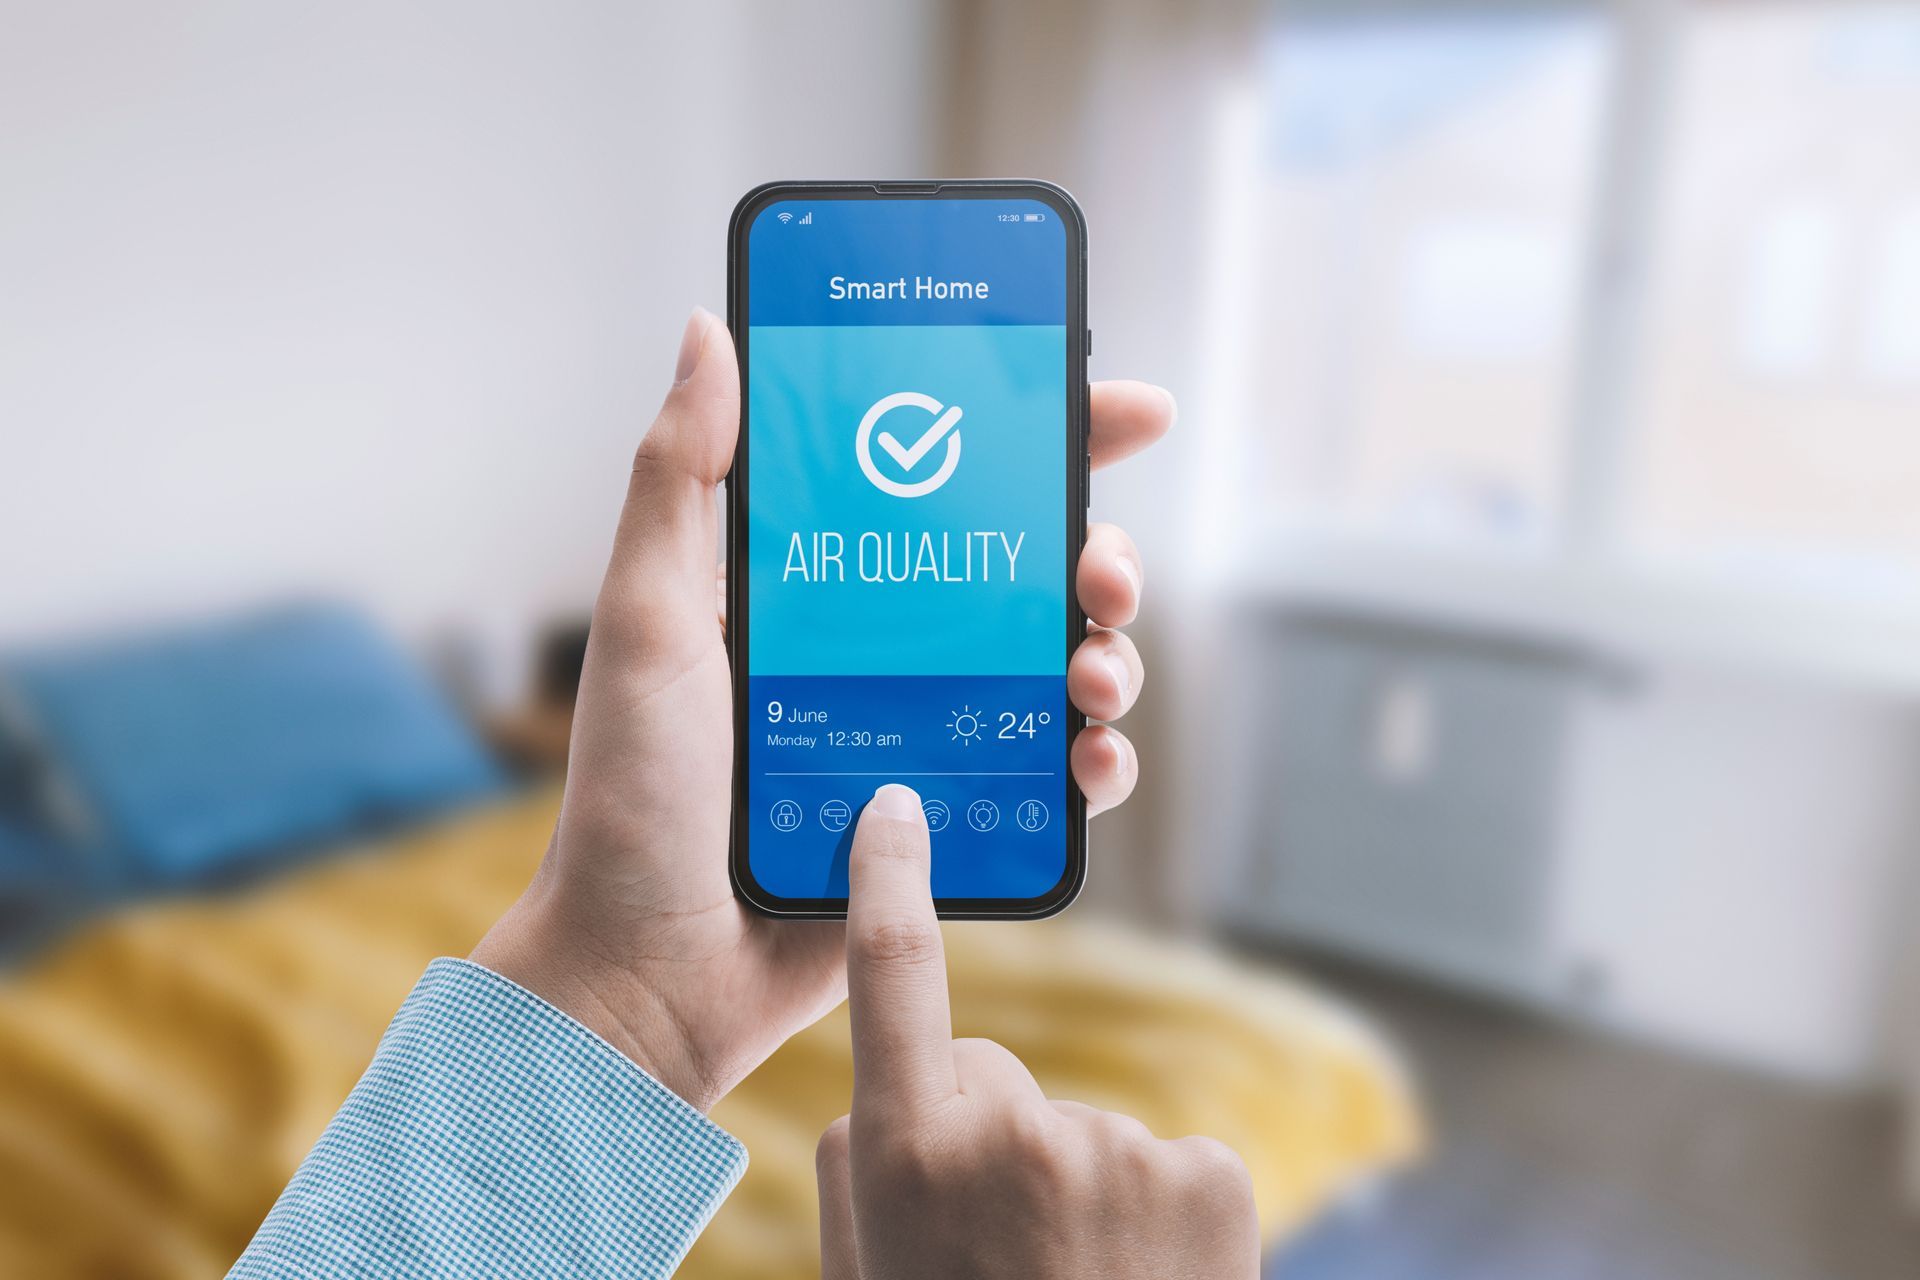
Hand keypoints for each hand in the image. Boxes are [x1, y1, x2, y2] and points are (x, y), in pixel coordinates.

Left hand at [470, 309, 1173, 1110]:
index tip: (1119, 408)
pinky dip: (1096, 764)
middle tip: (1102, 571)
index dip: (1043, 437)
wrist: (648, 967)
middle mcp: (888, 648)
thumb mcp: (648, 618)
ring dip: (1109, 657)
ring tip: (1095, 675)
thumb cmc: (632, 793)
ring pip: (1061, 669)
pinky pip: (1053, 780)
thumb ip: (678, 479)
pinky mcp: (952, 821)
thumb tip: (709, 331)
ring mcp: (928, 733)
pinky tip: (1091, 762)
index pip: (947, 482)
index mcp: (825, 583)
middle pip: (1032, 572)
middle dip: (1099, 554)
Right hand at [814, 785, 1260, 1277]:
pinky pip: (1165, 1159)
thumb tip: (881, 1102)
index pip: (892, 977)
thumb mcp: (867, 1276)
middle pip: (992, 1076)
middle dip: (990, 1137)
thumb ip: (860, 1174)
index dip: (889, 884)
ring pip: (1083, 1130)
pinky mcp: (1212, 1171)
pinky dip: (1159, 1212)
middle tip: (1000, 1249)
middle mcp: (1016, 1130)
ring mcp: (1122, 1147)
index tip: (896, 810)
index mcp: (910, 1153)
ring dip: (1080, 1193)